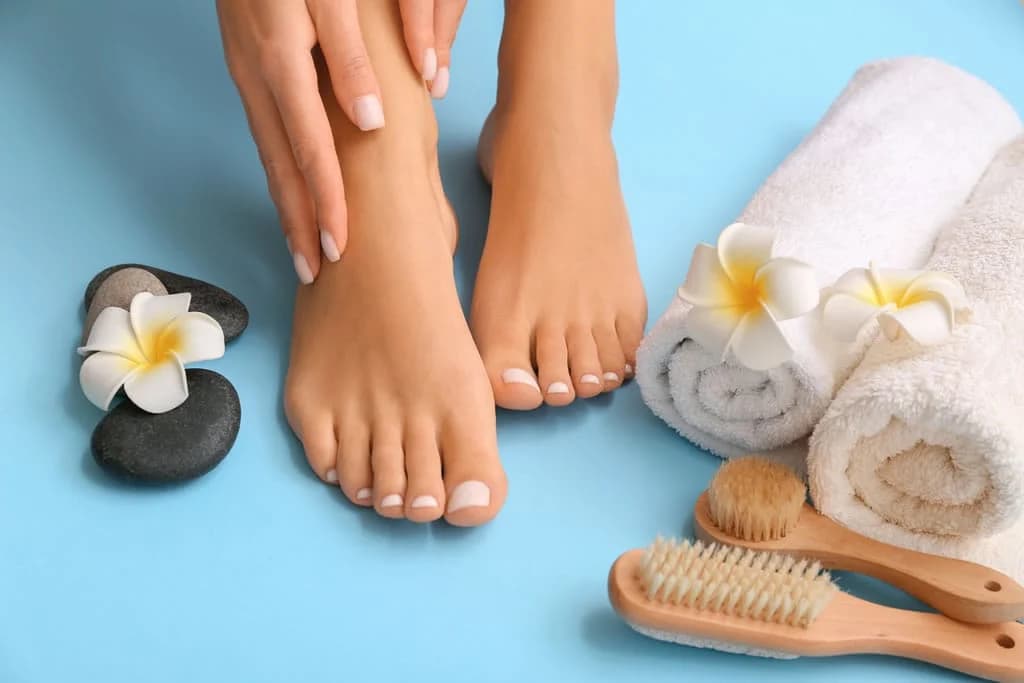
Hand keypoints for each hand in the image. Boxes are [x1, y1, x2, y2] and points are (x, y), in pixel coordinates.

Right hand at [217, 0, 466, 282]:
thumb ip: (351, 57)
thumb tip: (370, 122)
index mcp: (280, 61)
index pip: (308, 149)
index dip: (325, 201)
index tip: (338, 247)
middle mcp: (257, 76)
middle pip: (279, 164)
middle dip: (297, 220)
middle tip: (312, 272)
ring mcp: (247, 73)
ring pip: (267, 152)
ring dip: (285, 204)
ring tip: (301, 248)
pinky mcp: (248, 67)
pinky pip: (264, 132)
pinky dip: (278, 171)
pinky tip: (290, 190)